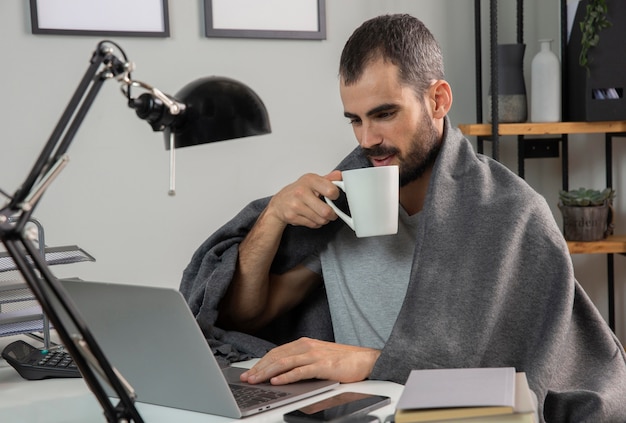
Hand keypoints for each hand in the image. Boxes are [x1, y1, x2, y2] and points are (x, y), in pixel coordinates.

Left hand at [240, 337, 380, 384]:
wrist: (365, 359)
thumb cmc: (343, 360)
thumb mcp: (318, 357)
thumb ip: (302, 362)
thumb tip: (283, 373)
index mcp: (304, 343)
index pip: (277, 352)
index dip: (261, 362)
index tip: (250, 372)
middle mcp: (307, 346)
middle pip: (277, 356)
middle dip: (260, 368)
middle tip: (247, 378)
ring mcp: (314, 355)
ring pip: (284, 363)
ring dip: (267, 372)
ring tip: (256, 380)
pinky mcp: (322, 365)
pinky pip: (300, 371)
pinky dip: (286, 376)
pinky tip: (277, 382)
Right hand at [265, 171, 341, 228]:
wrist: (279, 203)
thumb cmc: (298, 191)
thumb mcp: (312, 181)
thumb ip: (327, 179)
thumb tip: (339, 175)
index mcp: (309, 180)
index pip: (331, 190)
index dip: (336, 195)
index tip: (333, 196)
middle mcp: (301, 192)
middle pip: (326, 211)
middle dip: (332, 214)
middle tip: (331, 212)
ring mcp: (296, 205)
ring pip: (321, 220)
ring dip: (324, 220)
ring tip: (320, 214)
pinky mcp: (292, 217)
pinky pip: (313, 225)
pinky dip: (316, 223)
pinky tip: (312, 217)